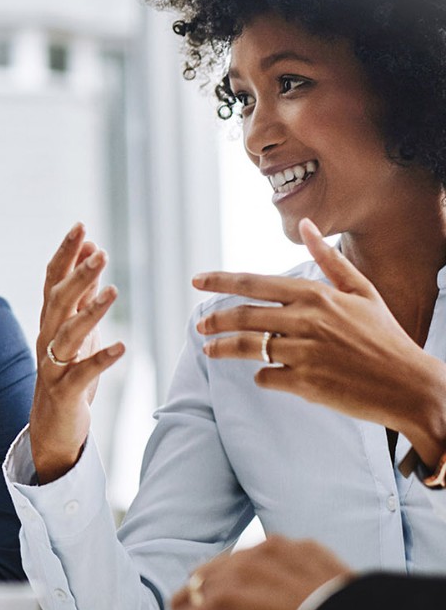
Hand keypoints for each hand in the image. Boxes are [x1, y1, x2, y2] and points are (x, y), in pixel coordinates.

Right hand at [28, 222, 123, 482]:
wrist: (51, 425)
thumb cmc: (68, 372)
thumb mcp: (77, 329)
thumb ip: (82, 293)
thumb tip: (91, 252)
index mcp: (50, 320)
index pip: (53, 279)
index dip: (65, 253)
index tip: (81, 226)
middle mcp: (47, 337)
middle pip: (58, 300)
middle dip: (78, 275)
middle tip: (100, 252)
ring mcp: (53, 364)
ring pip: (68, 333)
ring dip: (90, 311)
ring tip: (113, 290)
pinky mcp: (65, 391)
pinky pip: (83, 373)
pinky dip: (101, 359)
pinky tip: (122, 348)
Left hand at [194, 218, 445, 459]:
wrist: (412, 386)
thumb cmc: (385, 337)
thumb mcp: (362, 291)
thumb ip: (328, 259)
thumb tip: (306, 223)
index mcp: (316, 295)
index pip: (254, 283)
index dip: (220, 281)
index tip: (197, 281)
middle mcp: (307, 320)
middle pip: (244, 315)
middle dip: (215, 319)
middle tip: (200, 324)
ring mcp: (305, 353)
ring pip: (248, 346)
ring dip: (223, 348)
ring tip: (210, 349)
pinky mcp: (306, 383)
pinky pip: (267, 377)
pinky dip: (261, 377)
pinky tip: (264, 375)